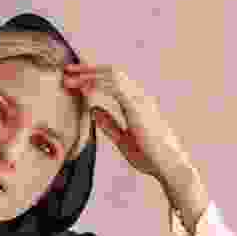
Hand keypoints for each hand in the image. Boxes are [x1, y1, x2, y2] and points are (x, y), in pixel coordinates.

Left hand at [64, 62, 201, 198]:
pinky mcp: (136, 105)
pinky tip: (82, 86)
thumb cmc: (150, 157)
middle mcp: (139, 96)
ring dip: (89, 74)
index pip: (113, 82)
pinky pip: (114, 86)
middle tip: (67, 70)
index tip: (75, 80)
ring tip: (70, 76)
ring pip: (111, 75)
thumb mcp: (123, 140)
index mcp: (136, 103)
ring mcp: (139, 98)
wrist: (168, 165)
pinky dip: (96, 84)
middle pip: (111, 72)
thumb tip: (93, 110)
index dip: (94, 77)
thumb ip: (109, 124)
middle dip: (88, 70)